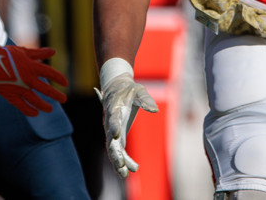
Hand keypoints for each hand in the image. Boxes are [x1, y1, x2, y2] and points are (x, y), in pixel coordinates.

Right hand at [0, 42, 67, 116]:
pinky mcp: (10, 95)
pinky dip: (28, 110)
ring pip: (35, 100)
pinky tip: (35, 113)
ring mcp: (19, 88)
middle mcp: (28, 79)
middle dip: (56, 95)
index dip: (59, 78)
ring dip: (44, 105)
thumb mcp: (24, 51)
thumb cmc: (7, 53)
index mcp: (32, 67)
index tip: (65, 83)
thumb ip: (40, 53)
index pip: (50, 73)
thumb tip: (54, 52)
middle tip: (64, 99)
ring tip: (50, 109)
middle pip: (46, 89)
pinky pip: (21, 105)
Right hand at [96, 61, 157, 177]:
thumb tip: (155, 109)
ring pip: (113, 149)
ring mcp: (112, 131)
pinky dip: (124, 160)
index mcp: (115, 109)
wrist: (116, 90)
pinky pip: (119, 150)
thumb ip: (145, 100)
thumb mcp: (138, 91)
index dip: (113, 127)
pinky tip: (132, 170)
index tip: (115, 135)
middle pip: (110, 140)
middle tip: (120, 165)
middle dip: (115, 153)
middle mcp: (110, 123)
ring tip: (126, 174)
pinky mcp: (117, 136)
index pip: (113, 119)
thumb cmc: (129, 90)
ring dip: (119, 161)